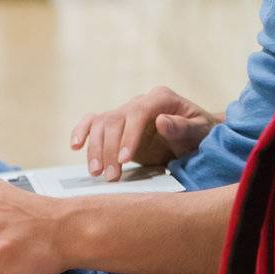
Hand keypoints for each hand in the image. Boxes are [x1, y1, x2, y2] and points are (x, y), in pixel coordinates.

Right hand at [70, 87, 216, 181]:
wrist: (194, 137)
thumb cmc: (199, 134)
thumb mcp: (199, 132)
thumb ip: (182, 127)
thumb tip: (161, 121)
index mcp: (160, 98)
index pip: (139, 112)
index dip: (129, 135)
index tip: (124, 159)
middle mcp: (139, 101)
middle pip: (116, 119)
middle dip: (110, 149)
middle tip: (111, 176)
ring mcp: (126, 112)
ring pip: (101, 123)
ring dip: (96, 148)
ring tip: (97, 173)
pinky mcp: (116, 125)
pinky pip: (93, 122)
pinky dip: (82, 131)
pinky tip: (75, 146)